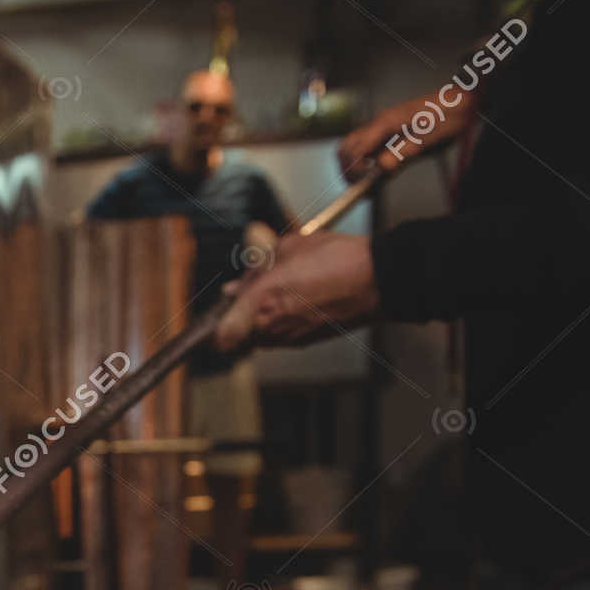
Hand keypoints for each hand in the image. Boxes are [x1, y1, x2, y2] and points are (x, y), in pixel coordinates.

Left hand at [212, 232, 378, 351]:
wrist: (379, 279)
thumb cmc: (337, 258)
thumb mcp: (290, 247)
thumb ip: (257, 267)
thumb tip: (237, 285)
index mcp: (262, 300)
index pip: (221, 334)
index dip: (212, 332)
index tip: (210, 324)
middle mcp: (271, 325)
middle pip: (235, 336)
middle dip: (236, 318)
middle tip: (245, 295)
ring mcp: (288, 338)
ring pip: (257, 337)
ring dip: (258, 322)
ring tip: (277, 295)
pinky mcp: (305, 343)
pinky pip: (279, 337)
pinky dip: (279, 323)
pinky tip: (295, 301)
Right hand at [338, 87, 476, 178]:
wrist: (461, 103)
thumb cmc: (448, 115)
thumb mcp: (429, 137)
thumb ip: (404, 151)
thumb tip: (382, 167)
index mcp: (385, 123)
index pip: (355, 148)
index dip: (355, 168)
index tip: (365, 181)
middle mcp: (379, 126)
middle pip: (346, 147)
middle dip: (347, 168)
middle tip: (360, 185)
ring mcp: (383, 131)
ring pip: (354, 150)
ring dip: (355, 168)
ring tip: (368, 184)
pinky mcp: (389, 137)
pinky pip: (369, 152)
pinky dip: (368, 166)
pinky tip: (379, 177)